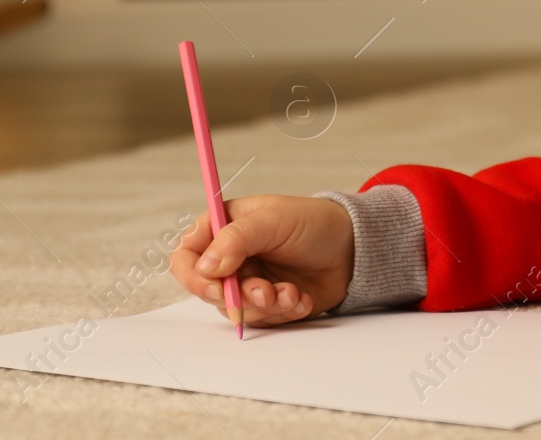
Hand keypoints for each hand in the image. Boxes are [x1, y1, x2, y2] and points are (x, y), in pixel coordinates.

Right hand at [169, 194, 353, 326]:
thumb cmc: (312, 222)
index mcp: (223, 229)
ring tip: (291, 292)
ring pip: (236, 310)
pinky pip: (263, 320)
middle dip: (239, 296)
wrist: (353, 247)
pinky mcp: (268, 304)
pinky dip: (283, 312)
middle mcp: (231, 258)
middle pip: (210, 290)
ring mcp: (249, 282)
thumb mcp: (273, 220)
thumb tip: (205, 266)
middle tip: (266, 292)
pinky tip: (301, 297)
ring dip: (265, 306)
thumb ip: (236, 239)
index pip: (187, 256)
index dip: (195, 276)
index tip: (217, 287)